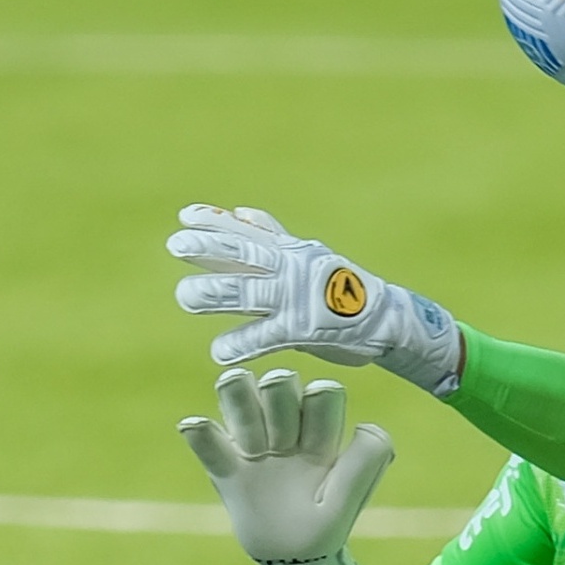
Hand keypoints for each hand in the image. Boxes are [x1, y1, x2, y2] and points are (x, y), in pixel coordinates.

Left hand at [171, 205, 463, 397]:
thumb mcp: (307, 255)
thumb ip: (272, 238)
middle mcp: (293, 269)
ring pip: (251, 293)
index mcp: (291, 251)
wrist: (389, 320)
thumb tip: (240, 213)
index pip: (250, 233)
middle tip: (175, 244)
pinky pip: (269, 335)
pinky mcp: (306, 330)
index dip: (218, 223)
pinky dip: (244, 342)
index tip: (185, 216)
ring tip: (184, 296)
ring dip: (217, 294)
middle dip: (210, 249)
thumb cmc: (342, 290)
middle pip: (246, 256)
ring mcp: (299, 298)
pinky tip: (219, 351)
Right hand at [178, 365, 392, 564]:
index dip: (318, 406)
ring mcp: (254, 446)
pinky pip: (207, 442)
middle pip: (278, 383)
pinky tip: (193, 426)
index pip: (323, 392)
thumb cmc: (325, 527)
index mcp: (320, 435)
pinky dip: (200, 432)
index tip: (314, 445)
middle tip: (279, 444)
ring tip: (249, 444)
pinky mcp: (226, 468)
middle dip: (277, 402)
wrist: (292, 560)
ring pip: (239, 396)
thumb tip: (364, 424)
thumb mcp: (349, 501)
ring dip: (239, 406)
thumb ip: (366, 461)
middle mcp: (286, 430)